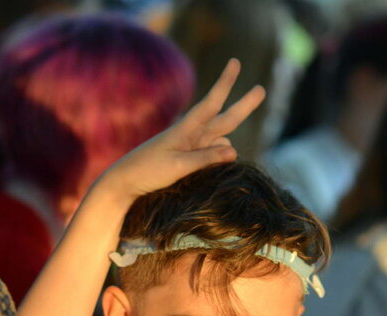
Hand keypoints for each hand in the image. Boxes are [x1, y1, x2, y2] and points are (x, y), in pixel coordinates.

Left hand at [95, 58, 264, 202]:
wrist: (125, 183)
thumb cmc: (148, 171)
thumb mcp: (177, 166)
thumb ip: (205, 159)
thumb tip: (234, 150)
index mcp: (186, 129)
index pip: (212, 103)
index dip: (225, 83)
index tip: (235, 62)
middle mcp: (192, 135)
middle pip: (225, 120)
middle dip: (244, 106)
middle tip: (262, 89)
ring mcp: (191, 147)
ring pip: (221, 142)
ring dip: (226, 149)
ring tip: (206, 159)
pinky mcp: (189, 160)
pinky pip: (213, 156)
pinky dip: (218, 160)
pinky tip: (216, 168)